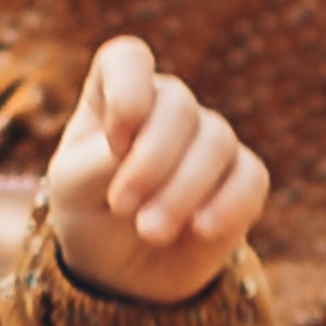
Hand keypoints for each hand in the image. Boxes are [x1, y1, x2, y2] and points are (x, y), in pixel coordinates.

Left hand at [46, 37, 267, 304]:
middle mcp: (165, 106)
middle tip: (122, 208)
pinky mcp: (242, 175)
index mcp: (115, 95)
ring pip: (216, 141)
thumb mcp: (75, 186)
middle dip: (151, 160)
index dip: (127, 92)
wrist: (121, 267)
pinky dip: (226, 205)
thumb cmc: (87, 213)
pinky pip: (250, 177)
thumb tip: (143, 151)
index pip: (127, 58)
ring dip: (181, 191)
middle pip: (178, 105)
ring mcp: (208, 136)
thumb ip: (103, 159)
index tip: (115, 143)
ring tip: (149, 231)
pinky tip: (201, 231)